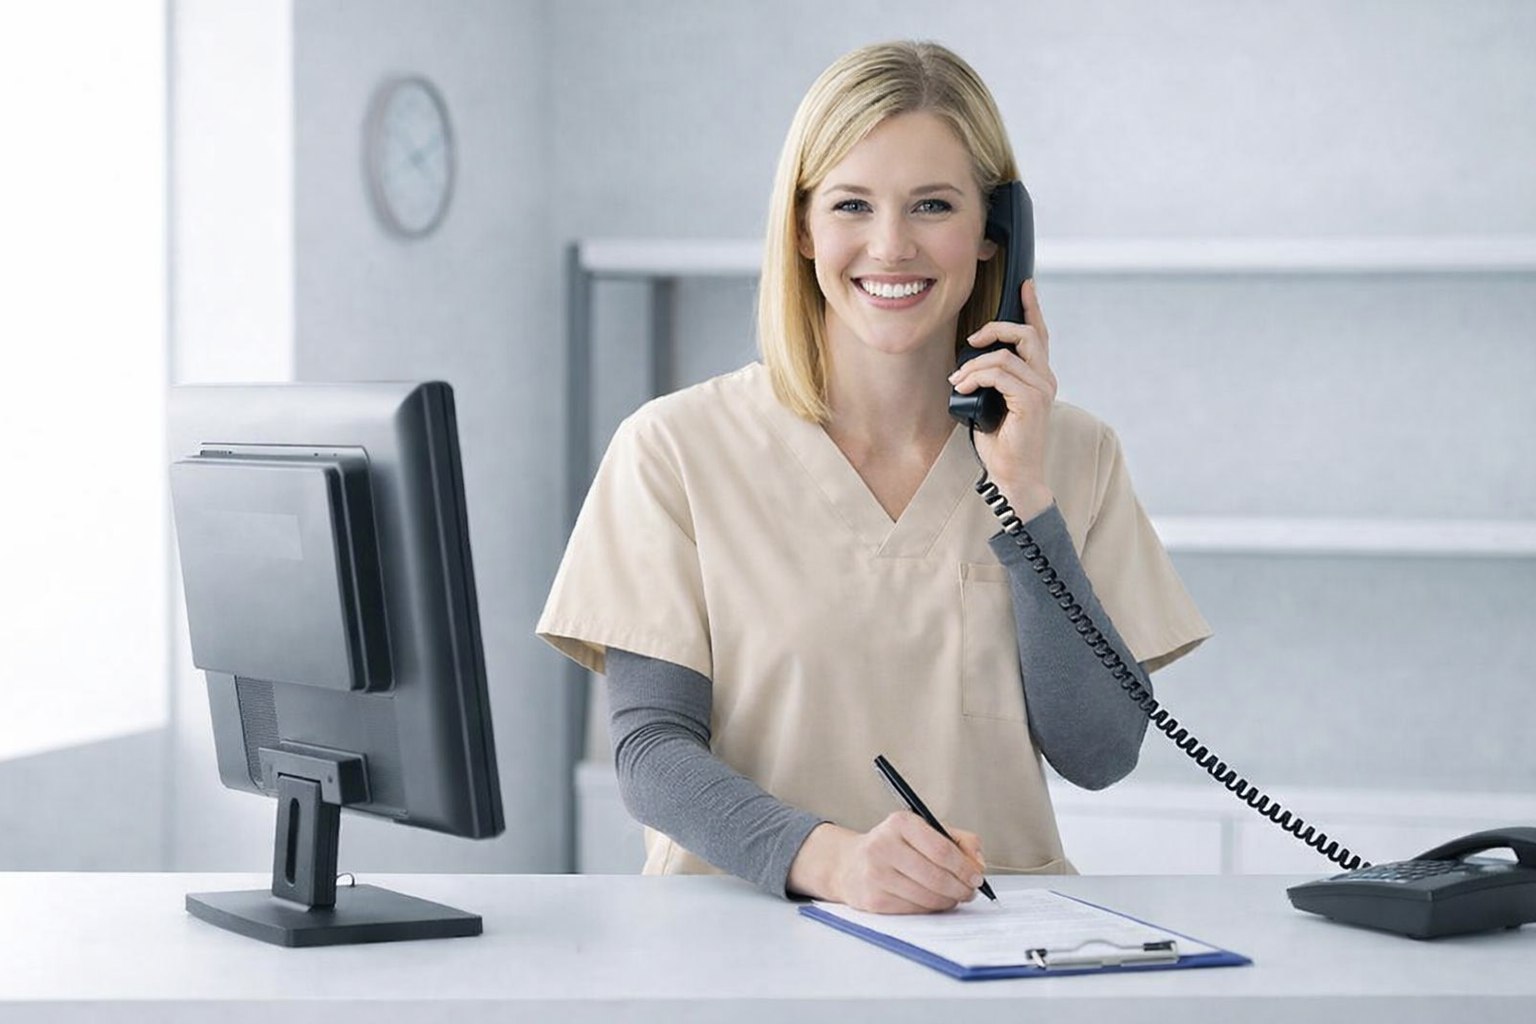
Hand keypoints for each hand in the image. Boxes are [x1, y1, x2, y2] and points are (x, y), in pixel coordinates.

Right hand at [828, 812, 986, 913]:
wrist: (850, 864)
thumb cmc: (895, 847)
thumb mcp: (923, 830)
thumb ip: (957, 840)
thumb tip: (978, 864)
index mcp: (900, 823)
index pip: (941, 848)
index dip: (964, 867)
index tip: (976, 876)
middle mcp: (883, 846)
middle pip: (935, 876)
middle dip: (960, 888)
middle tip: (969, 891)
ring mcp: (875, 874)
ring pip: (926, 896)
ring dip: (947, 901)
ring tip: (953, 897)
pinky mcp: (872, 899)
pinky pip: (913, 910)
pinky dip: (929, 909)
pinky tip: (932, 902)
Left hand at [948, 278, 1055, 518]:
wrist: (1014, 475)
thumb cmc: (1001, 442)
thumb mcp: (993, 402)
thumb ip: (991, 379)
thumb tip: (968, 363)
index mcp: (1039, 377)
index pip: (1039, 334)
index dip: (1033, 307)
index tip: (1025, 285)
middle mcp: (1045, 379)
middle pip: (1027, 334)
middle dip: (997, 328)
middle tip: (971, 339)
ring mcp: (1041, 390)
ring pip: (1006, 356)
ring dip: (974, 365)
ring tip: (958, 381)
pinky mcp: (1031, 402)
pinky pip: (1000, 374)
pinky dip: (976, 377)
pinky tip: (963, 388)